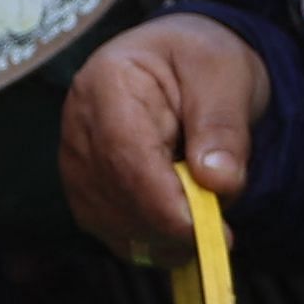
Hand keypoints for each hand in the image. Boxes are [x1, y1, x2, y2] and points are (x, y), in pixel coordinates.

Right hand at [60, 14, 269, 255]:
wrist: (184, 60)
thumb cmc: (203, 60)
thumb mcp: (227, 75)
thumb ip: (223, 126)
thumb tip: (218, 183)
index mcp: (108, 82)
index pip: (125, 155)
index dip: (164, 202)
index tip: (207, 228)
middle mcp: (79, 123)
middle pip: (115, 195)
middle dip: (170, 225)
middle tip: (220, 231)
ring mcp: (76, 160)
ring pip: (111, 222)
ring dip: (163, 237)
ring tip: (206, 216)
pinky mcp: (86, 189)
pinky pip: (112, 232)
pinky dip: (151, 243)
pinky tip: (182, 233)